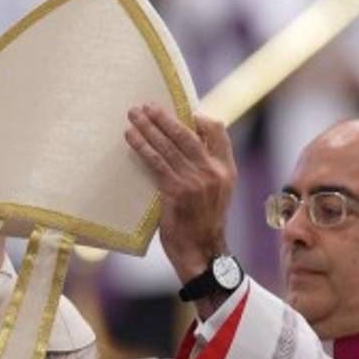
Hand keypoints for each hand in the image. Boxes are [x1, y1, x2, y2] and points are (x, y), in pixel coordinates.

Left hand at [125, 105, 237, 289]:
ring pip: (169, 145)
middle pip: (187, 133)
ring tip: (134, 115)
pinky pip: (157, 162)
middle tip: (147, 106)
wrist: (202, 252)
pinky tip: (131, 138)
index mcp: (227, 169)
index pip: (219, 131)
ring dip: (148, 127)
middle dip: (164, 117)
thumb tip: (186, 148)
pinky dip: (142, 147)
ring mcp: (196, 181)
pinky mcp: (177, 191)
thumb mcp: (217, 193)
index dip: (199, 119)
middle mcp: (213, 171)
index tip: (182, 112)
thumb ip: (208, 170)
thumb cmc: (204, 223)